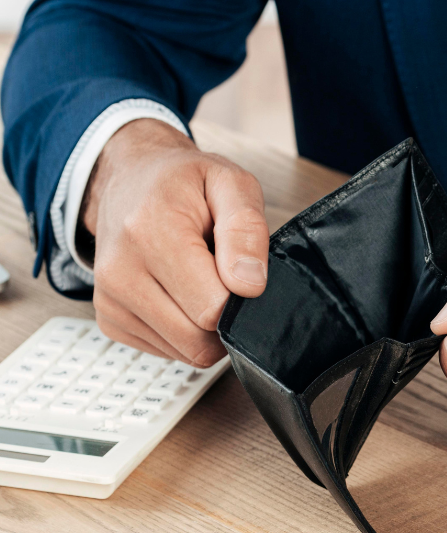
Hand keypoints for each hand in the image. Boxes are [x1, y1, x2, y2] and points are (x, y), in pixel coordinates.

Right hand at [80, 119, 268, 364]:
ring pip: (185, 352)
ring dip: (205, 326)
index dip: (239, 297)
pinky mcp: (109, 320)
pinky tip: (179, 293)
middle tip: (222, 278)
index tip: (236, 268)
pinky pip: (168, 351)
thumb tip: (250, 285)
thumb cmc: (183, 183)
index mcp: (150, 231)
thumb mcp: (230, 183)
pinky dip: (183, 331)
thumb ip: (247, 230)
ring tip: (199, 281)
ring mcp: (110, 300)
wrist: (129, 181)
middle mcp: (120, 271)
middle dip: (224, 317)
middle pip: (198, 340)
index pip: (212, 308)